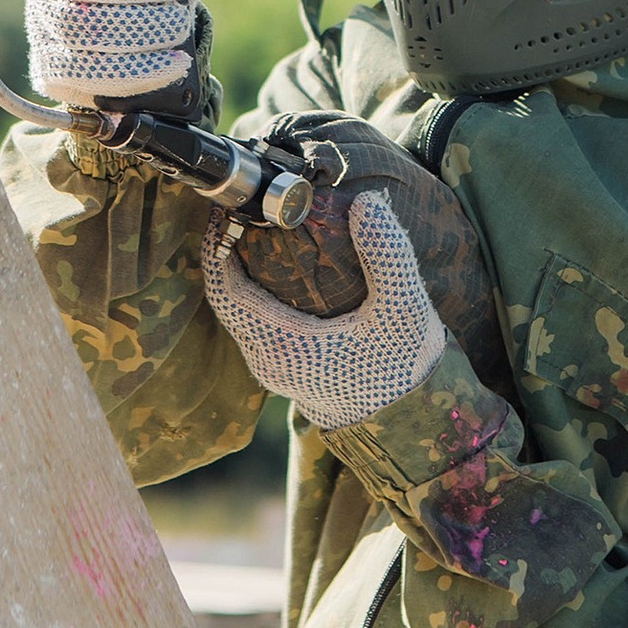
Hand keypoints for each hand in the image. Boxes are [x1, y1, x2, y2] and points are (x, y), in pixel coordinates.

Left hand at [201, 192, 446, 429]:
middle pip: (228, 296)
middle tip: (248, 206)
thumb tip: (366, 202)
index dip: (218, 244)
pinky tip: (284, 261)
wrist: (410, 424)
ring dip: (244, 268)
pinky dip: (260, 287)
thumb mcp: (403, 310)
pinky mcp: (289, 365)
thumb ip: (387, 255)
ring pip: (242, 308)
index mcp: (282, 347)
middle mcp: (267, 359)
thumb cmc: (402, 372)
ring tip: (262, 225)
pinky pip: (259, 318)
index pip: (225, 290)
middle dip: (230, 248)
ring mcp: (275, 365)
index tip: (228, 207)